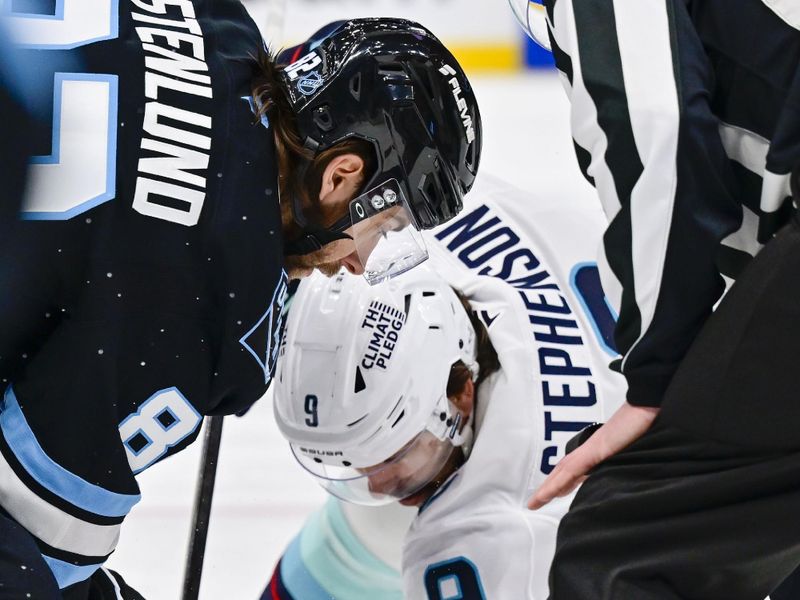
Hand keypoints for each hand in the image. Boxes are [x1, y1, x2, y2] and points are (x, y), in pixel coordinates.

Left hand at [527, 402, 659, 509]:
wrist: (648, 405)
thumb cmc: (645, 425)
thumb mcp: (634, 450)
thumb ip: (625, 461)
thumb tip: (629, 472)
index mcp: (599, 449)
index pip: (576, 468)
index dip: (565, 481)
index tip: (557, 493)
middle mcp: (591, 448)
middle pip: (564, 470)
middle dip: (551, 487)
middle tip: (536, 501)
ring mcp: (591, 449)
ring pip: (563, 471)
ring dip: (549, 487)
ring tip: (536, 502)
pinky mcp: (594, 450)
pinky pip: (572, 470)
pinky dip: (558, 483)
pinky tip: (547, 494)